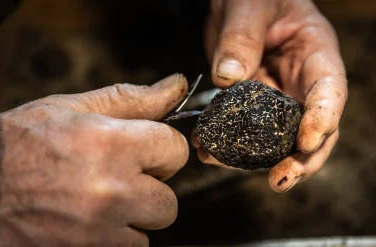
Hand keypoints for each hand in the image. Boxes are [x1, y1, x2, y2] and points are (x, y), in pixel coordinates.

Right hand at [0, 74, 188, 246]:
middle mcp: (110, 192)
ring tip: (100, 199)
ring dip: (133, 215)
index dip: (162, 149)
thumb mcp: (75, 109)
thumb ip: (133, 99)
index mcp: (110, 145)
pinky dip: (116, 236)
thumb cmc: (22, 143)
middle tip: (120, 177)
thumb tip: (176, 85)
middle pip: (169, 200)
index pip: (176, 151)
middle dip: (150, 187)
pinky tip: (91, 220)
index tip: (147, 151)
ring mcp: (99, 231)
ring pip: (149, 228)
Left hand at [195, 0, 347, 191]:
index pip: (329, 91)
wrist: (235, 4)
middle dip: (299, 159)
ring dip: (254, 158)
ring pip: (274, 138)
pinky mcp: (250, 106)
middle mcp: (299, 83)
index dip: (323, 120)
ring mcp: (275, 98)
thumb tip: (228, 79)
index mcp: (315, 54)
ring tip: (221, 162)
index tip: (306, 143)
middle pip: (309, 128)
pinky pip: (243, 130)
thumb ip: (241, 38)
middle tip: (279, 180)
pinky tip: (206, 148)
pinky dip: (226, 143)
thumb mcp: (248, 6)